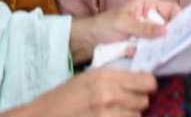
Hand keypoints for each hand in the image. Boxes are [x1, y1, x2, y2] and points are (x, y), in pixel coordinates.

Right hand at [0, 68, 157, 116]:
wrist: (43, 116)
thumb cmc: (63, 98)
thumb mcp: (87, 79)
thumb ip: (113, 78)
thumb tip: (139, 80)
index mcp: (105, 77)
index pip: (146, 81)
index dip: (146, 86)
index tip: (143, 89)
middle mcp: (109, 95)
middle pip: (143, 101)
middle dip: (136, 103)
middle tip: (123, 104)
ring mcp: (107, 115)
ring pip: (136, 116)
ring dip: (128, 116)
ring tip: (113, 113)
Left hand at [69, 0, 179, 63]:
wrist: (90, 41)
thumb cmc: (105, 25)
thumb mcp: (124, 23)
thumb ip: (143, 27)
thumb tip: (165, 30)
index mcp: (149, 5)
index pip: (171, 9)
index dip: (180, 17)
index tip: (184, 29)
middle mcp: (152, 19)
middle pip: (171, 26)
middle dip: (172, 35)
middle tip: (173, 44)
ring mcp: (149, 34)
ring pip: (163, 41)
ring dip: (160, 47)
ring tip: (155, 51)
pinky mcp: (144, 47)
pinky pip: (154, 52)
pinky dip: (151, 55)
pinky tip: (145, 56)